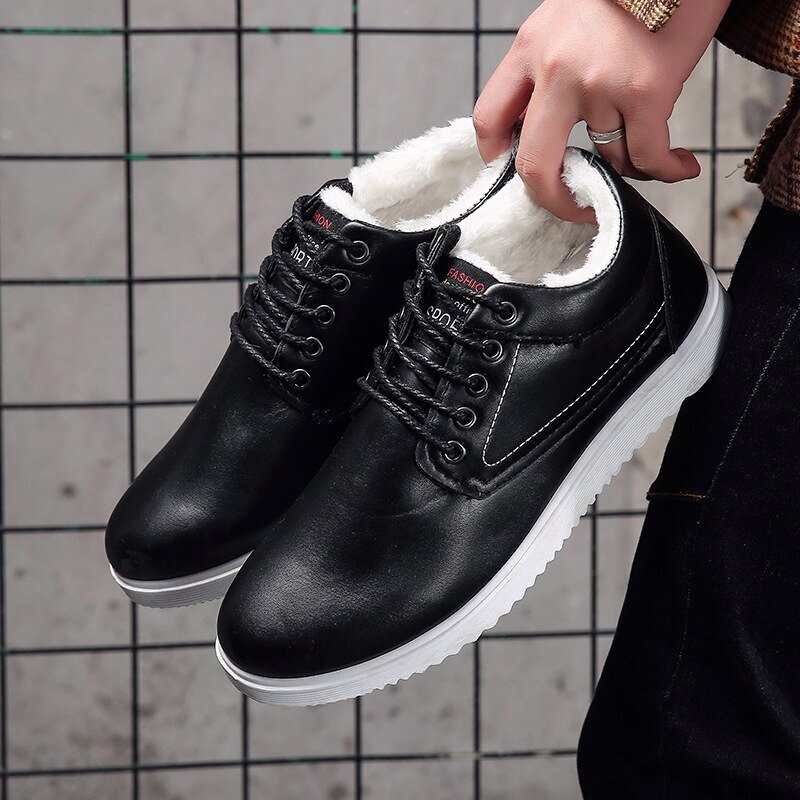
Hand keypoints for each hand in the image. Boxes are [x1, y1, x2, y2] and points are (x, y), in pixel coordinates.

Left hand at [473, 0, 730, 221]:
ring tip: (652, 156)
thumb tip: (542, 129)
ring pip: (606, 160)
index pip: (488, 120)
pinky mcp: (646, 90)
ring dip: (629, 168)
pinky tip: (680, 166)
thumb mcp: (563, 19)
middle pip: (534, 164)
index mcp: (529, 48)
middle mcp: (556, 68)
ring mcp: (599, 82)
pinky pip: (648, 157)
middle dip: (554, 201)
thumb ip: (545, 69)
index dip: (498, 160)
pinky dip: (667, 170)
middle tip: (576, 207)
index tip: (517, 175)